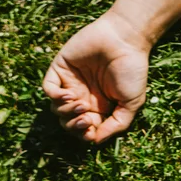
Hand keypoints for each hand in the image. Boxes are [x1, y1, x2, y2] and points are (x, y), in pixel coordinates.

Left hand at [43, 11, 150, 142]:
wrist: (125, 40)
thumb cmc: (132, 70)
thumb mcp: (131, 103)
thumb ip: (117, 124)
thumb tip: (95, 141)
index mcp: (99, 106)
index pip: (83, 128)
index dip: (84, 134)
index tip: (91, 130)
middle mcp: (83, 96)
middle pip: (67, 121)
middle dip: (74, 125)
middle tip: (86, 118)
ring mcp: (70, 83)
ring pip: (56, 108)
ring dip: (66, 112)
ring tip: (81, 104)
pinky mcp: (60, 68)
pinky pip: (48, 88)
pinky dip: (55, 96)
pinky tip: (69, 95)